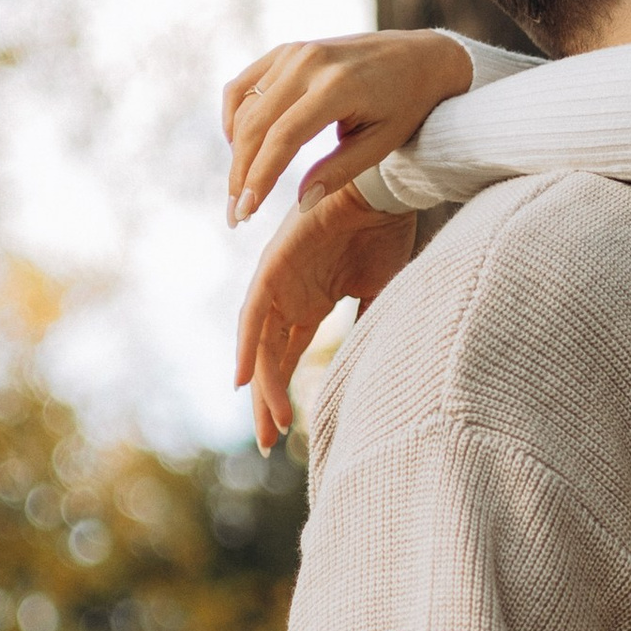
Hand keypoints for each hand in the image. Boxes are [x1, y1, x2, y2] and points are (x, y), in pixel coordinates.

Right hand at [222, 30, 475, 223]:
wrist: (421, 57)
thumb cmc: (408, 106)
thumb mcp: (382, 143)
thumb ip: (340, 171)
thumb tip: (301, 202)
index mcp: (337, 86)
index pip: (283, 137)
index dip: (260, 177)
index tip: (246, 212)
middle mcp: (309, 62)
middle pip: (256, 124)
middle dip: (241, 172)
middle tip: (237, 213)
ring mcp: (294, 52)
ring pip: (244, 105)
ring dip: (235, 150)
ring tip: (241, 187)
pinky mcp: (286, 50)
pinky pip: (244, 84)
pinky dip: (235, 116)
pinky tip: (240, 147)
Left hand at [236, 161, 418, 449]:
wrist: (386, 188)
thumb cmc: (386, 230)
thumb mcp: (382, 292)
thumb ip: (372, 325)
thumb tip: (377, 366)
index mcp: (311, 300)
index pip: (291, 355)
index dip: (286, 392)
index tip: (287, 430)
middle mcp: (289, 293)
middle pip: (270, 356)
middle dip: (267, 400)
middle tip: (266, 441)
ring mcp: (278, 280)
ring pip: (260, 342)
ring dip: (262, 383)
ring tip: (267, 423)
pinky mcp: (274, 266)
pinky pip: (254, 313)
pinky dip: (247, 345)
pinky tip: (245, 379)